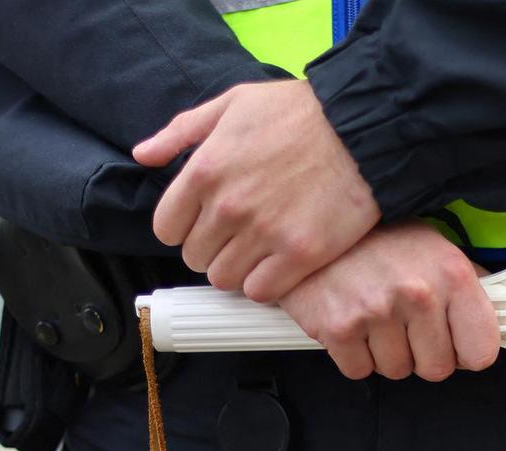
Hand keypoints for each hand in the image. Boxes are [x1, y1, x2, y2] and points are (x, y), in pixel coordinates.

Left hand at [134, 80, 378, 301]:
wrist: (362, 127)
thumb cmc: (300, 112)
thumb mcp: (234, 103)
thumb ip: (183, 131)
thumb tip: (143, 155)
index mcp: (205, 171)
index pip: (166, 229)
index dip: (184, 228)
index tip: (206, 223)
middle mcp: (228, 207)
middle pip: (196, 258)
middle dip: (213, 249)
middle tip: (239, 236)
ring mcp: (264, 234)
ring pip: (225, 279)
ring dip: (238, 270)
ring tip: (259, 252)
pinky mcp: (300, 254)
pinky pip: (262, 292)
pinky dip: (266, 284)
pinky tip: (280, 265)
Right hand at [278, 222, 500, 381]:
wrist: (314, 221)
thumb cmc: (378, 237)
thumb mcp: (435, 248)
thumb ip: (466, 287)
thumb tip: (497, 318)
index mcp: (451, 275)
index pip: (481, 352)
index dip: (465, 353)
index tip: (454, 344)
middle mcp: (418, 294)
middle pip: (436, 370)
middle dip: (421, 355)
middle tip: (405, 325)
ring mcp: (377, 312)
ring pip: (396, 371)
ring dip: (386, 353)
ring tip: (375, 316)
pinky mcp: (339, 328)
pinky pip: (359, 371)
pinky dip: (354, 355)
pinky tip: (352, 322)